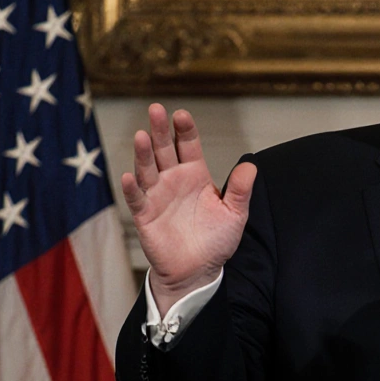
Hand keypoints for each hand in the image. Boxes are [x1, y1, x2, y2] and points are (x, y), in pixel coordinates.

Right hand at [120, 104, 256, 314]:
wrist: (198, 271)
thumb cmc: (216, 241)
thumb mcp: (235, 214)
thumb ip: (241, 191)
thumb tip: (251, 165)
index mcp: (195, 174)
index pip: (189, 145)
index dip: (185, 129)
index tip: (181, 115)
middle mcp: (173, 180)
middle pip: (164, 149)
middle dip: (160, 130)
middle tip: (155, 109)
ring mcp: (157, 195)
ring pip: (147, 169)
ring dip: (143, 153)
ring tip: (141, 136)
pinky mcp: (145, 215)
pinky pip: (137, 198)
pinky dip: (132, 188)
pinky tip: (129, 176)